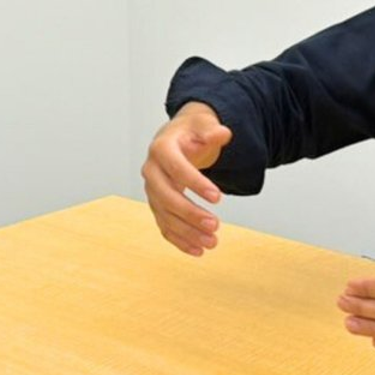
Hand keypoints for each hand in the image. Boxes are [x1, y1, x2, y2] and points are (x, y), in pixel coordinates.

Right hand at [141, 102, 231, 255]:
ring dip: (187, 232)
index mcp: (161, 149)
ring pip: (165, 216)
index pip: (176, 168)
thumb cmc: (190, 132)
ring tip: (212, 242)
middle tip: (215, 225)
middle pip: (166, 197)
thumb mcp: (202, 124)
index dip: (196, 184)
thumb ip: (212, 130)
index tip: (218, 197)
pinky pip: (165, 226)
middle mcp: (151, 171)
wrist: (177, 138)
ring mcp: (152, 191)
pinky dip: (180, 240)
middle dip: (190, 213)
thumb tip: (223, 133)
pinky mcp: (158, 205)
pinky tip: (198, 250)